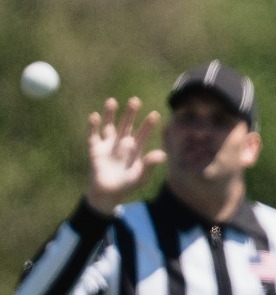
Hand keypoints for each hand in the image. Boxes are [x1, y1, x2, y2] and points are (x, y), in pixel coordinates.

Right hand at [86, 97, 163, 213]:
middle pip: (127, 125)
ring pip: (109, 126)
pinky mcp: (95, 149)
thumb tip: (163, 154)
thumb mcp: (140, 176)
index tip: (155, 114)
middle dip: (130, 114)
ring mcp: (108, 145)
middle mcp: (122, 144)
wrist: (107, 194)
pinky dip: (93, 126)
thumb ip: (150, 165)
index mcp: (135, 149)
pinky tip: (94, 116)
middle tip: (135, 100)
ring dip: (110, 115)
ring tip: (112, 101)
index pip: (143, 134)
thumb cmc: (127, 185)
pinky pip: (93, 135)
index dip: (148, 124)